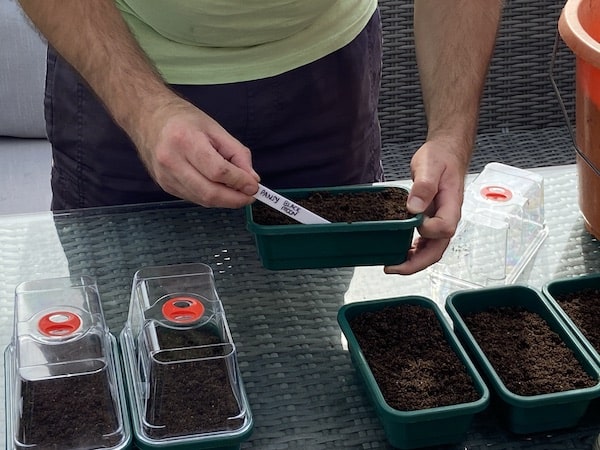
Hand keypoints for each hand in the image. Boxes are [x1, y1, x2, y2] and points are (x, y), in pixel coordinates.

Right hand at [133, 94, 260, 207]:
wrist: (148, 118)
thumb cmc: (184, 120)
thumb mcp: (216, 129)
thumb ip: (237, 154)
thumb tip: (252, 179)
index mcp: (185, 141)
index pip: (218, 171)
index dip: (239, 182)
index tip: (254, 186)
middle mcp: (171, 162)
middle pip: (209, 192)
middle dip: (234, 199)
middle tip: (250, 197)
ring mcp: (165, 177)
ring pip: (202, 199)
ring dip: (225, 201)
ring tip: (238, 193)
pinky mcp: (165, 186)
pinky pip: (194, 198)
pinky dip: (211, 197)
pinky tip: (219, 189)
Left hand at [384, 137, 468, 274]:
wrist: (446, 152)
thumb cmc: (441, 157)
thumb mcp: (430, 166)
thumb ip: (423, 186)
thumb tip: (414, 207)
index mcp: (451, 206)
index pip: (444, 229)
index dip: (428, 231)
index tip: (413, 223)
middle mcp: (448, 217)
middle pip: (437, 249)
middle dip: (416, 263)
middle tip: (394, 268)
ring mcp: (440, 220)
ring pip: (431, 249)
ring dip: (413, 261)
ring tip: (393, 265)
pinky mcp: (432, 220)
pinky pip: (426, 241)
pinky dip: (413, 251)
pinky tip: (401, 252)